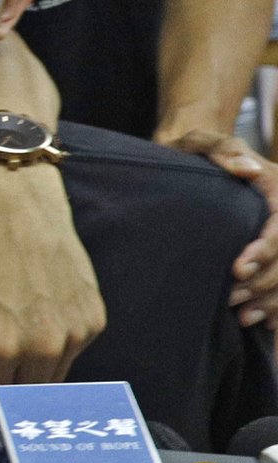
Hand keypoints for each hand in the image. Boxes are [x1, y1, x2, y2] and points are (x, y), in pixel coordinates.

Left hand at [0, 161, 105, 409]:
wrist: (11, 206)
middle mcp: (43, 348)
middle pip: (23, 394)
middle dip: (1, 379)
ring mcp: (74, 334)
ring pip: (51, 376)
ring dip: (29, 364)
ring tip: (10, 323)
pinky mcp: (95, 319)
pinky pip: (72, 351)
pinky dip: (53, 343)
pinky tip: (35, 309)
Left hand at [170, 131, 277, 326]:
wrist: (193, 158)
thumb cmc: (194, 148)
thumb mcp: (202, 142)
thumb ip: (222, 149)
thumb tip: (247, 168)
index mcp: (276, 187)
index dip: (265, 250)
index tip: (237, 269)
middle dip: (265, 280)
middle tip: (232, 297)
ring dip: (272, 297)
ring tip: (241, 315)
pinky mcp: (273, 250)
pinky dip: (276, 304)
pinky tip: (262, 321)